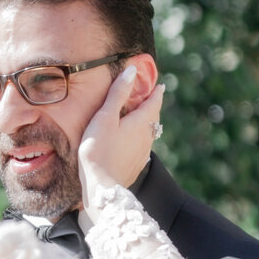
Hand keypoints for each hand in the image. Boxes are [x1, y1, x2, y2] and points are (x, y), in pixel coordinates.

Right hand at [79, 65, 163, 213]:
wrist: (101, 187)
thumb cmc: (99, 150)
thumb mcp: (105, 117)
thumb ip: (118, 94)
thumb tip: (132, 70)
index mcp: (141, 122)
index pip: (154, 102)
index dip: (156, 92)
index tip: (159, 85)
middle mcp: (147, 136)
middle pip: (153, 117)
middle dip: (152, 106)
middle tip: (150, 98)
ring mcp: (142, 152)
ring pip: (148, 132)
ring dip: (146, 122)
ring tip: (140, 117)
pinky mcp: (135, 165)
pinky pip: (141, 145)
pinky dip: (139, 137)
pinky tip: (131, 141)